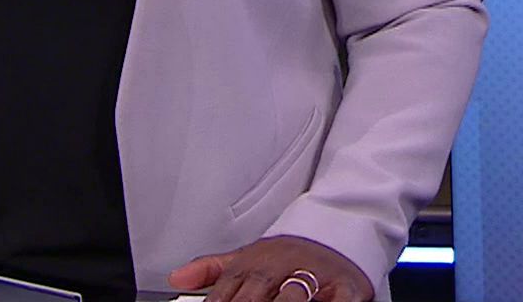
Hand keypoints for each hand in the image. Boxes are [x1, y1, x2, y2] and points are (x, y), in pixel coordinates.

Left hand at [168, 234, 371, 301]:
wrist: (338, 228)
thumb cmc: (289, 253)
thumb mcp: (248, 256)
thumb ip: (212, 270)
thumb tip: (177, 279)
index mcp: (256, 264)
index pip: (228, 291)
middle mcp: (283, 268)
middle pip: (257, 293)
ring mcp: (314, 276)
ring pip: (293, 296)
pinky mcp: (345, 286)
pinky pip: (337, 299)